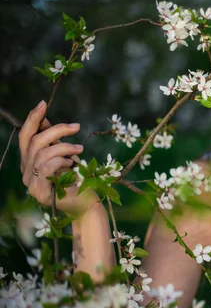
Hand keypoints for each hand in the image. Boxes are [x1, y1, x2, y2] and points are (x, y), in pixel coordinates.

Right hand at [19, 100, 99, 216]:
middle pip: (35, 141)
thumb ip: (53, 140)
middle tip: (76, 127)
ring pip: (43, 152)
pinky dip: (62, 161)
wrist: (86, 204)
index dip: (32, 119)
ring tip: (80, 150)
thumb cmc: (77, 179)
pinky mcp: (38, 191)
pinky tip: (72, 165)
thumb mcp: (65, 155)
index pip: (26, 136)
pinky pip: (47, 167)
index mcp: (30, 160)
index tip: (43, 103)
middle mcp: (26, 170)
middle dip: (57, 129)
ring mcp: (30, 182)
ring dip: (65, 147)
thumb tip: (45, 120)